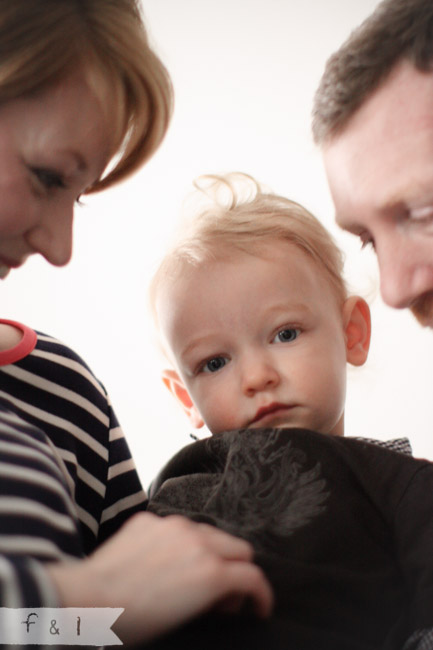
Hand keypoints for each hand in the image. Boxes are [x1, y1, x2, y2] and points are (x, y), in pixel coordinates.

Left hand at [47, 512, 272, 644]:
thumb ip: (214, 596)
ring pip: (210, 533)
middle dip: (239, 570)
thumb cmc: (132, 621)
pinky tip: (163, 562)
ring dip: (212, 553)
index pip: (254, 576)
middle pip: (240, 548)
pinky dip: (180, 543)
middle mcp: (198, 541)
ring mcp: (173, 526)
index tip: (258, 606)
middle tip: (224, 596)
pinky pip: (178, 527)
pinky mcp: (151, 519)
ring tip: (192, 577)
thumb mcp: (185, 617)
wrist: (88, 601)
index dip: (262, 596)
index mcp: (211, 571)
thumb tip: (223, 594)